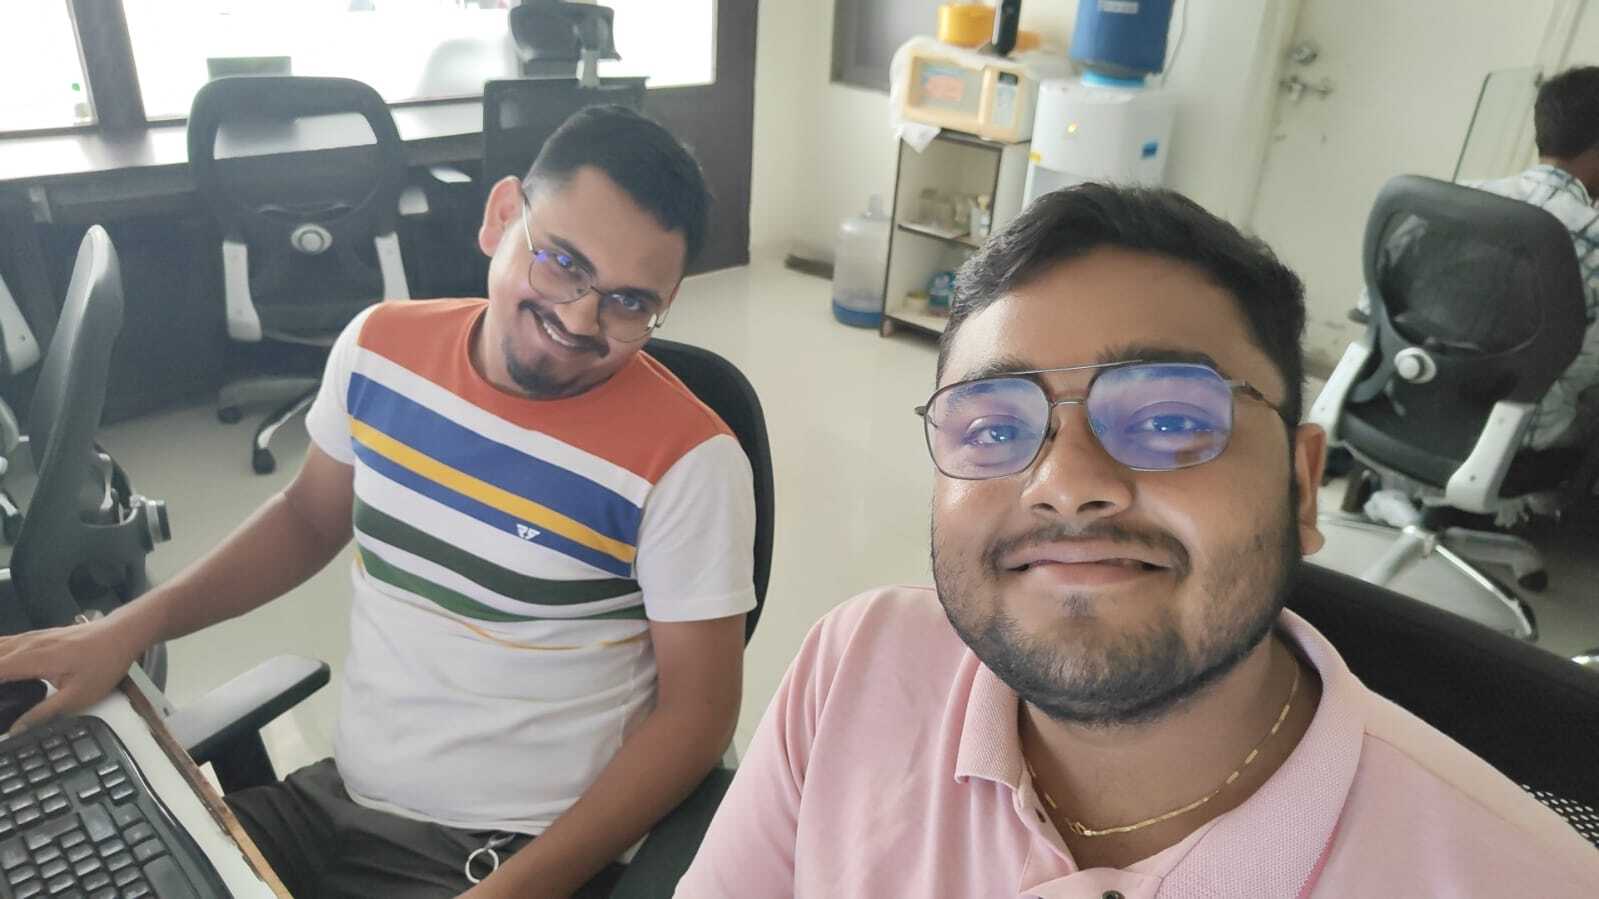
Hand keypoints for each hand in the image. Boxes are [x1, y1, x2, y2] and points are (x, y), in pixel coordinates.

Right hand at [0, 616, 149, 732]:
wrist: (123, 633)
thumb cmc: (104, 664)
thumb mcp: (78, 696)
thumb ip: (43, 714)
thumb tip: (15, 731)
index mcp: (30, 659)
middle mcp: (25, 644)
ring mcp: (30, 638)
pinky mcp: (36, 637)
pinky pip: (3, 645)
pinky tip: (0, 669)